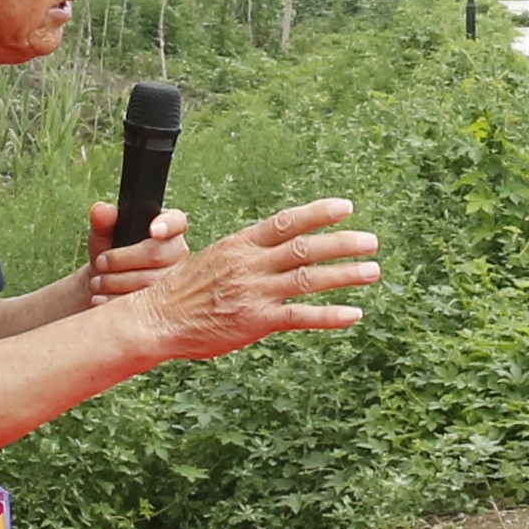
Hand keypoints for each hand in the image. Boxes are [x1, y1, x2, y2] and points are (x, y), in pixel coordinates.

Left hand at [84, 201, 189, 299]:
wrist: (104, 284)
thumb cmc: (109, 253)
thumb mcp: (102, 234)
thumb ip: (103, 220)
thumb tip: (102, 210)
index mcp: (168, 228)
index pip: (177, 221)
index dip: (167, 225)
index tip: (153, 231)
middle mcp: (178, 252)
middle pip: (158, 254)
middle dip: (123, 259)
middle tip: (100, 263)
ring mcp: (176, 279)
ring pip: (150, 282)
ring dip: (117, 282)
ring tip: (98, 282)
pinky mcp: (166, 303)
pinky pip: (147, 305)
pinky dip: (117, 300)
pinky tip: (103, 297)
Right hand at [128, 197, 377, 360]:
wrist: (157, 320)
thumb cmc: (185, 291)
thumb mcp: (216, 259)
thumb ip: (249, 254)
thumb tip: (281, 245)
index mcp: (240, 245)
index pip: (284, 222)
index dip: (317, 213)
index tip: (346, 207)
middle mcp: (250, 265)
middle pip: (304, 247)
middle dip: (342, 243)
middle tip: (372, 241)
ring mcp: (254, 292)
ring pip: (308, 279)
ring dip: (345, 275)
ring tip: (372, 271)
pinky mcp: (256, 321)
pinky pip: (300, 317)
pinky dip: (330, 315)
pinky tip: (353, 314)